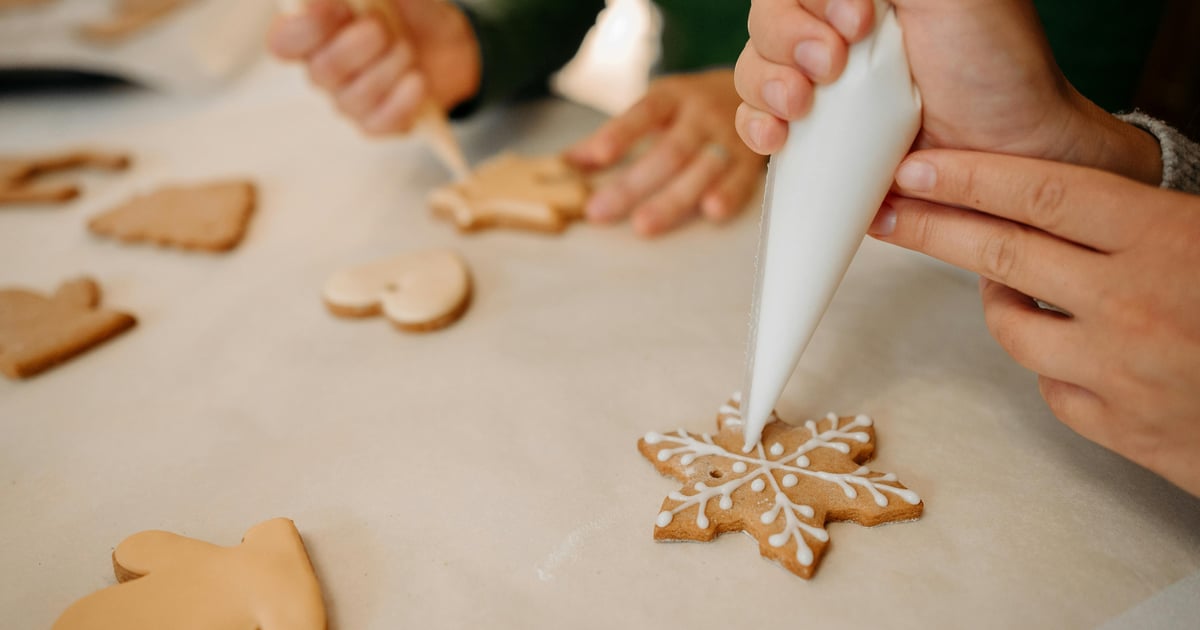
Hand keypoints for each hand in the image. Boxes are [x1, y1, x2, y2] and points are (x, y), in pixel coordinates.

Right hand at [268, 0, 480, 134]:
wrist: (448, 49)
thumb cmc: (411, 15)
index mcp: (316, 32)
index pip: (284, 42)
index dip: (303, 28)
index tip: (334, 6)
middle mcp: (324, 69)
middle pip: (322, 71)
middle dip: (355, 47)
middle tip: (380, 28)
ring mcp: (348, 100)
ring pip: (354, 97)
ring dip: (389, 68)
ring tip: (408, 50)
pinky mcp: (375, 123)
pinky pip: (379, 123)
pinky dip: (402, 101)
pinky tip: (417, 81)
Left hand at [565, 70, 766, 236]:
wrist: (762, 89)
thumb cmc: (693, 108)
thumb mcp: (657, 107)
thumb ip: (614, 135)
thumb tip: (566, 162)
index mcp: (672, 98)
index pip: (643, 113)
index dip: (620, 134)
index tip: (596, 156)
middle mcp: (701, 115)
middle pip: (667, 152)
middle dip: (633, 185)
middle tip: (600, 213)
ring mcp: (729, 137)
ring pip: (701, 169)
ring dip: (674, 199)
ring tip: (644, 226)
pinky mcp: (752, 160)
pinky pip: (742, 179)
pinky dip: (729, 195)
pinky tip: (711, 213)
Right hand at [731, 0, 1161, 185]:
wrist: (1011, 151)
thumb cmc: (994, 63)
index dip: (808, 2)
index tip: (856, 20)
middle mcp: (838, 30)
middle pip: (768, 21)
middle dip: (787, 41)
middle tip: (831, 65)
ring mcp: (823, 84)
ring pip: (754, 69)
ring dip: (766, 85)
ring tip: (801, 106)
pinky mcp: (816, 135)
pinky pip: (757, 122)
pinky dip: (756, 127)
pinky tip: (778, 138)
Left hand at [873, 149, 1199, 495]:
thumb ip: (1141, 222)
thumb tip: (1052, 206)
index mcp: (1164, 241)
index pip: (1042, 194)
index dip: (971, 177)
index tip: (918, 168)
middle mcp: (1130, 303)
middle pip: (1001, 255)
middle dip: (932, 227)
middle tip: (889, 213)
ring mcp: (1117, 371)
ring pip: (1014, 328)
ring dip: (1004, 304)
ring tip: (1020, 290)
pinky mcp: (1115, 427)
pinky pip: (1052, 387)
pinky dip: (1055, 366)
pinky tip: (1082, 352)